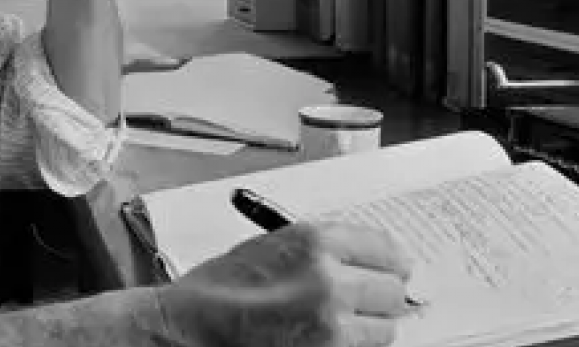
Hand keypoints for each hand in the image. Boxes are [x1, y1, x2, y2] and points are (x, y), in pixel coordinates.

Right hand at [153, 222, 414, 346]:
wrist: (185, 330)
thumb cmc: (216, 292)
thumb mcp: (271, 247)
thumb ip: (323, 252)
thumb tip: (371, 265)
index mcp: (313, 241)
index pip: (386, 248)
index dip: (390, 263)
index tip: (392, 270)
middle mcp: (329, 280)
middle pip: (393, 291)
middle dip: (380, 297)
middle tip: (364, 302)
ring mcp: (331, 326)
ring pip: (386, 329)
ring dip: (369, 328)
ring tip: (336, 325)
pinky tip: (325, 341)